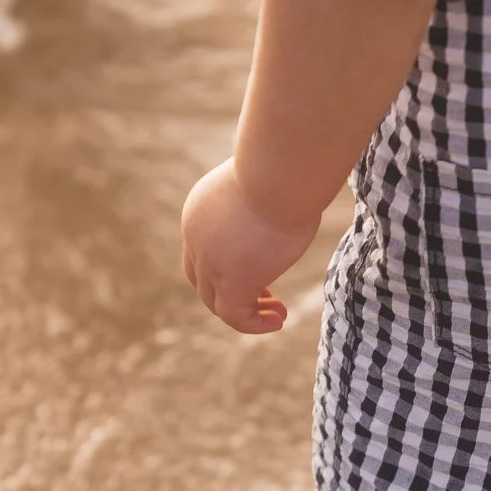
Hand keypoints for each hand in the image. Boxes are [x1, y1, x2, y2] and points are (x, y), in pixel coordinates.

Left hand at [180, 159, 320, 334]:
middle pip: (202, 278)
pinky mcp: (231, 280)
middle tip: (269, 297)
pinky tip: (278, 320)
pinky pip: (235, 315)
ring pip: (216, 300)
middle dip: (233, 290)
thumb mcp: (270, 180)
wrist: (280, 171)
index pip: (202, 248)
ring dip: (246, 311)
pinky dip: (254, 324)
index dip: (226, 264)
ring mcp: (209, 260)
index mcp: (201, 209)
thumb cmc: (286, 167)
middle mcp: (196, 236)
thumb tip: (294, 189)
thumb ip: (270, 193)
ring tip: (277, 314)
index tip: (262, 269)